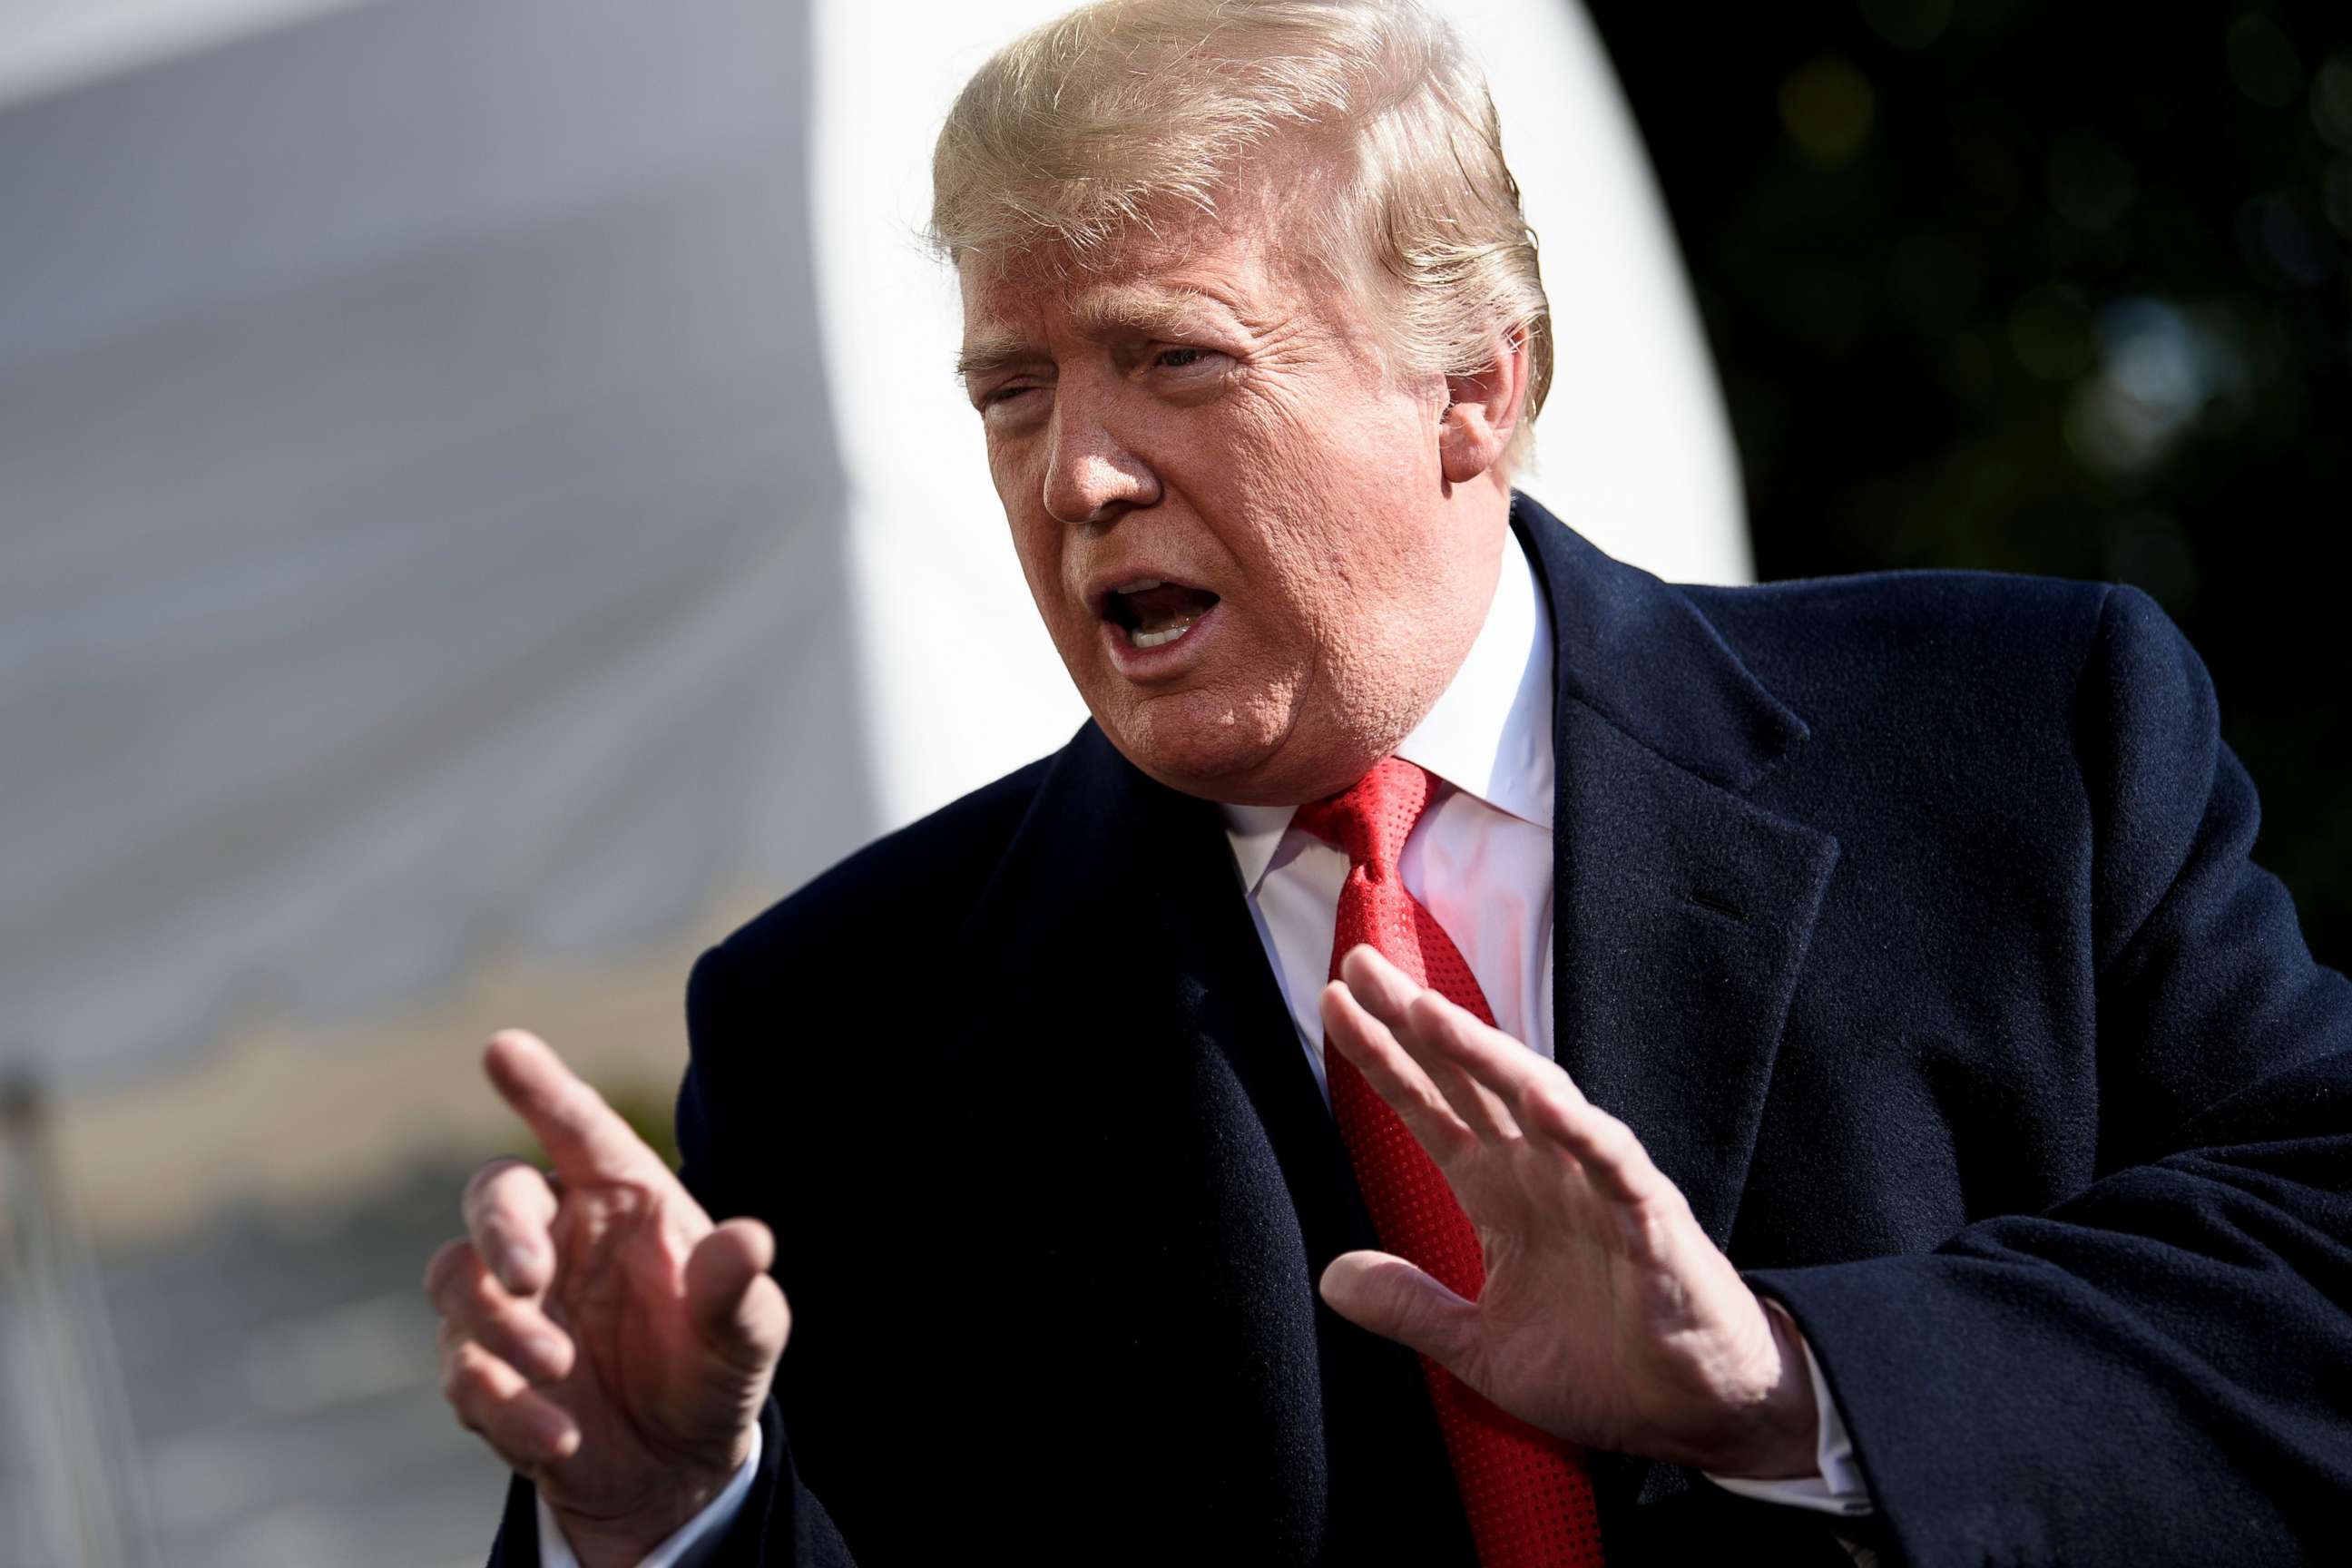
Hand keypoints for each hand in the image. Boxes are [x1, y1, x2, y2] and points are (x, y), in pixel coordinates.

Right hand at [425, 1030, 787, 1567]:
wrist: (676, 1468)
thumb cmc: (714, 1367)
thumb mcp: (749, 1335)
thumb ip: (740, 1290)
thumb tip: (749, 1239)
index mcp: (624, 1199)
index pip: (577, 1129)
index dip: (540, 1087)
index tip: (502, 1047)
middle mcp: (558, 1236)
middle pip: (494, 1194)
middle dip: (501, 1229)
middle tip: (530, 1279)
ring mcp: (511, 1303)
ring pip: (456, 1280)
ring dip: (500, 1327)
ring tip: (562, 1370)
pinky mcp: (482, 1372)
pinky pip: (463, 1375)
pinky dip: (506, 1409)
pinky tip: (561, 1439)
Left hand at [1316, 947, 1816, 1478]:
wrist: (1696, 1412)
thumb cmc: (1602, 1367)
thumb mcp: (1481, 1349)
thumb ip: (1411, 1309)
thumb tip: (1330, 1278)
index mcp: (1499, 1191)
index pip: (1430, 1107)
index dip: (1383, 1057)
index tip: (1333, 1003)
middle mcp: (1542, 1170)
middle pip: (1471, 1080)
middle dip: (1418, 1022)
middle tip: (1362, 962)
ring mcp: (1596, 1185)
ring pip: (1538, 1101)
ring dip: (1486, 1055)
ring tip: (1430, 1011)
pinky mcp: (1651, 1219)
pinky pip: (1614, 1163)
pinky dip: (1581, 1129)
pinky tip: (1545, 1098)